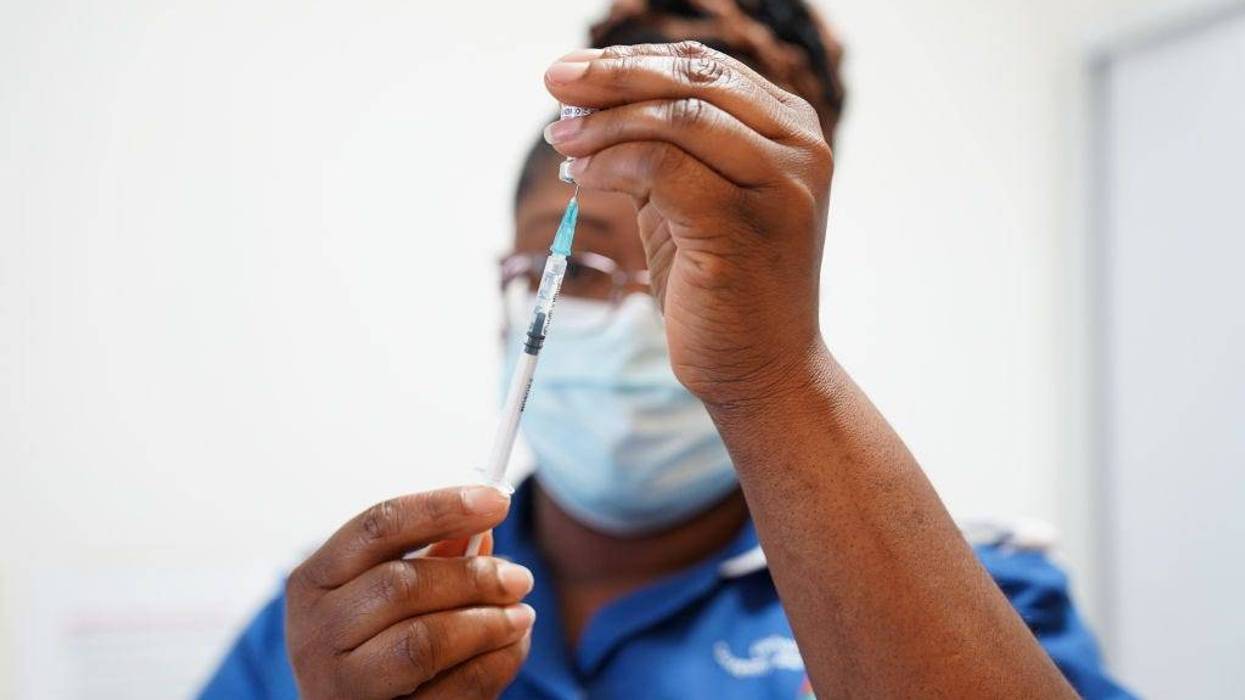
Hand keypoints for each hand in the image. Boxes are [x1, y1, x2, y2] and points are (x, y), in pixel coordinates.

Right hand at [285, 486, 534, 698]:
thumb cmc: (372, 646)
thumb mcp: (387, 596)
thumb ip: (432, 559)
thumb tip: (483, 526)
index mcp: (314, 581)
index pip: (378, 526)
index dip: (442, 508)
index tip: (498, 501)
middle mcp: (314, 633)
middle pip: (403, 585)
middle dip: (475, 577)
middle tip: (520, 577)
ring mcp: (339, 685)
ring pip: (423, 641)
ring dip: (487, 623)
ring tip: (522, 615)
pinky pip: (449, 691)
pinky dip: (493, 665)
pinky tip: (511, 649)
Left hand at [543, 41, 833, 407]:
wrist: (764, 371)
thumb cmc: (725, 289)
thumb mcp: (693, 202)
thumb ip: (661, 150)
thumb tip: (584, 104)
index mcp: (791, 132)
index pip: (704, 68)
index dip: (632, 59)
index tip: (574, 71)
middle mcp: (798, 148)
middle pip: (690, 81)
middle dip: (610, 76)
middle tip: (554, 83)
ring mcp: (779, 185)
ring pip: (675, 119)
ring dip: (604, 123)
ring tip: (562, 140)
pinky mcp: (744, 224)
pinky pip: (661, 167)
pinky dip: (611, 163)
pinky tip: (583, 175)